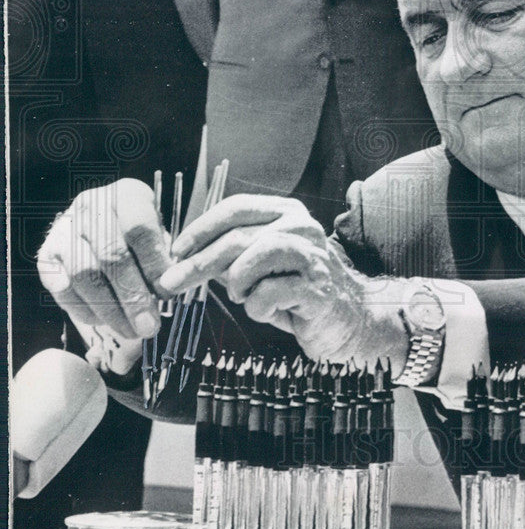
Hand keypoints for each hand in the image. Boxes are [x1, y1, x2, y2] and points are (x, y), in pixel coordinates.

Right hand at [37, 179, 170, 340]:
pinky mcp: (47, 254)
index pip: (139, 229)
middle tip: (149, 326)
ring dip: (110, 310)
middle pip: (111, 256)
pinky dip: (83, 309)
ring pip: (84, 275)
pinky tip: (103, 320)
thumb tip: (169, 289)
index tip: (167, 293)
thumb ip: (165, 255)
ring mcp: (65, 230)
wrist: (100, 219)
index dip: (154, 264)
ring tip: (131, 330)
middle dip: (133, 297)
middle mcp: (91, 207)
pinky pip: (61, 288)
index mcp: (127, 195)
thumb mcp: (161, 230)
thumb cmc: (141, 231)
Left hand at [160, 196, 407, 367]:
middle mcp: (302, 227)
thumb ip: (232, 255)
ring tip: (244, 297)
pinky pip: (269, 293)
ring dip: (237, 284)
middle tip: (171, 283)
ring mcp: (312, 256)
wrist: (349, 321)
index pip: (237, 207)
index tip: (176, 250)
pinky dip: (257, 307)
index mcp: (288, 214)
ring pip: (253, 258)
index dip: (201, 227)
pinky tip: (269, 312)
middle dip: (198, 263)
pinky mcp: (317, 288)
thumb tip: (184, 256)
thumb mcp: (261, 267)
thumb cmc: (298, 293)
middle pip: (238, 236)